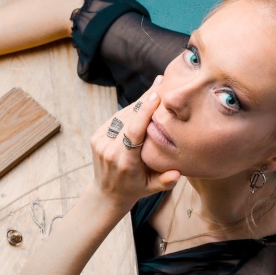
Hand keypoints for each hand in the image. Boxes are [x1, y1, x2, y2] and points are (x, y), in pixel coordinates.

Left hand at [89, 76, 180, 207]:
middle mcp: (109, 149)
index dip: (144, 112)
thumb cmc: (135, 189)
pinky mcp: (96, 136)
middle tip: (162, 81)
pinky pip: (116, 119)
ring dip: (139, 103)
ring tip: (156, 88)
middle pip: (129, 118)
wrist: (106, 193)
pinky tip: (143, 101)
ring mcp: (100, 142)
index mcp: (124, 161)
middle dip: (145, 100)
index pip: (133, 132)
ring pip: (122, 115)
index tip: (155, 95)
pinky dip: (129, 110)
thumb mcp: (151, 189)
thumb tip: (179, 172)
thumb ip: (165, 181)